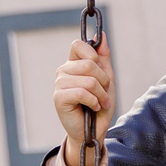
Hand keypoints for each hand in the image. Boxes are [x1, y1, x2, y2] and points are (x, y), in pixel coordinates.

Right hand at [52, 36, 115, 165]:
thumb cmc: (99, 105)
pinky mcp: (58, 97)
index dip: (94, 55)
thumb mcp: (107, 79)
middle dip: (104, 81)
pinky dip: (94, 102)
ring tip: (100, 103)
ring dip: (101, 94)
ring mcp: (59, 84)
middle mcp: (63, 71)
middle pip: (90, 64)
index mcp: (73, 64)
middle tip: (104, 93)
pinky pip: (82, 92)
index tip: (100, 70)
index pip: (79, 45)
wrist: (93, 131)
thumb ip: (103, 58)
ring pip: (89, 80)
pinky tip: (93, 107)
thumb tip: (102, 34)